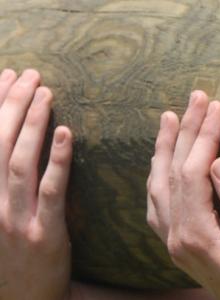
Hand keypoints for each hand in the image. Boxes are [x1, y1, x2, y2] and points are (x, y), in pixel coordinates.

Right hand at [0, 69, 73, 299]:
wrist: (26, 296)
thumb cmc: (19, 250)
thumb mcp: (4, 210)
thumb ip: (9, 177)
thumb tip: (20, 135)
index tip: (7, 75)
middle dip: (12, 105)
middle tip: (30, 74)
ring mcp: (14, 217)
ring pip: (18, 162)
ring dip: (32, 124)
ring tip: (46, 93)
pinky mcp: (43, 233)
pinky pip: (50, 191)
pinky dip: (58, 160)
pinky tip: (67, 134)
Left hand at [146, 91, 219, 298]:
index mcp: (197, 235)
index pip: (192, 171)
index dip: (203, 136)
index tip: (217, 106)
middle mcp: (176, 238)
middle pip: (171, 172)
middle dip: (185, 131)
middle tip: (197, 98)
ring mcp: (172, 243)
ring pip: (157, 186)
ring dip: (166, 148)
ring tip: (172, 117)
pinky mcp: (176, 246)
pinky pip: (157, 202)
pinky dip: (159, 173)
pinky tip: (165, 159)